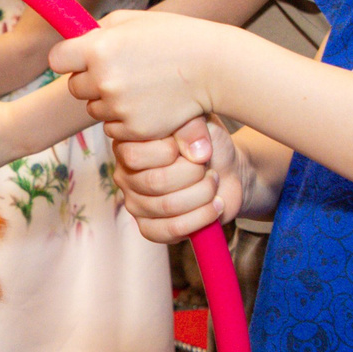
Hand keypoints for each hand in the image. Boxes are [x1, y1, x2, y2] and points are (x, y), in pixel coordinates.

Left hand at [47, 11, 228, 140]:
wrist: (213, 67)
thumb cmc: (173, 37)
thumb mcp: (132, 20)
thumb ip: (97, 31)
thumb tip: (72, 40)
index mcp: (98, 48)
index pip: (57, 60)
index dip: (69, 58)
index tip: (80, 58)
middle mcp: (103, 80)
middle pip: (74, 87)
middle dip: (90, 80)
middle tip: (120, 71)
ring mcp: (119, 107)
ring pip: (94, 108)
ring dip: (109, 101)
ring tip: (140, 86)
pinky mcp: (134, 129)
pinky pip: (113, 129)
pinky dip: (125, 120)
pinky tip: (147, 103)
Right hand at [112, 120, 241, 242]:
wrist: (227, 170)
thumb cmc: (208, 144)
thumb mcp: (201, 121)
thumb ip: (190, 126)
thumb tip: (192, 152)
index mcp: (128, 145)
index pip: (135, 155)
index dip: (171, 150)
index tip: (192, 145)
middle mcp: (125, 175)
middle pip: (155, 182)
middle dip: (193, 174)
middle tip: (207, 167)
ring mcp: (134, 204)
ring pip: (167, 206)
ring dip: (202, 194)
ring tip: (213, 183)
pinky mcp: (150, 228)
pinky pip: (170, 230)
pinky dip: (201, 218)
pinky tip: (215, 206)